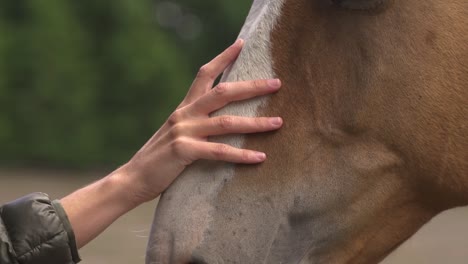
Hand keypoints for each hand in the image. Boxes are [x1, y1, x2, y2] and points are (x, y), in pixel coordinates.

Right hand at [119, 39, 282, 204]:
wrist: (133, 178)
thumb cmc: (160, 157)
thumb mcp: (177, 132)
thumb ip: (195, 123)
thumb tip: (221, 120)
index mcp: (184, 108)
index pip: (204, 75)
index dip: (223, 57)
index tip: (241, 43)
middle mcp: (185, 114)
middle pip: (223, 92)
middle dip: (252, 87)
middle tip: (277, 83)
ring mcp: (184, 131)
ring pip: (227, 122)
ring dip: (256, 123)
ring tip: (278, 122)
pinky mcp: (183, 151)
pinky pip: (219, 151)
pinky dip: (241, 155)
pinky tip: (260, 157)